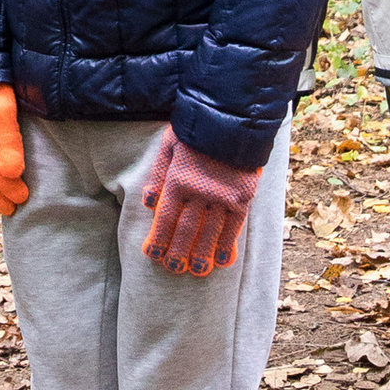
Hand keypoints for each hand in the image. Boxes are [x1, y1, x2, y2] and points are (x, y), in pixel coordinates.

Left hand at [141, 127, 261, 278]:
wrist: (232, 119)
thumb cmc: (196, 131)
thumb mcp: (169, 145)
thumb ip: (158, 174)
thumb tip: (147, 202)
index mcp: (178, 180)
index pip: (166, 217)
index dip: (159, 239)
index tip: (154, 256)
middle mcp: (200, 192)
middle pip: (187, 229)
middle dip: (179, 251)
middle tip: (174, 269)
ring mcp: (223, 196)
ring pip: (210, 231)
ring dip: (202, 253)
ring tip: (196, 271)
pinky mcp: (242, 197)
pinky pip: (234, 226)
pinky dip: (227, 244)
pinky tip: (221, 259)